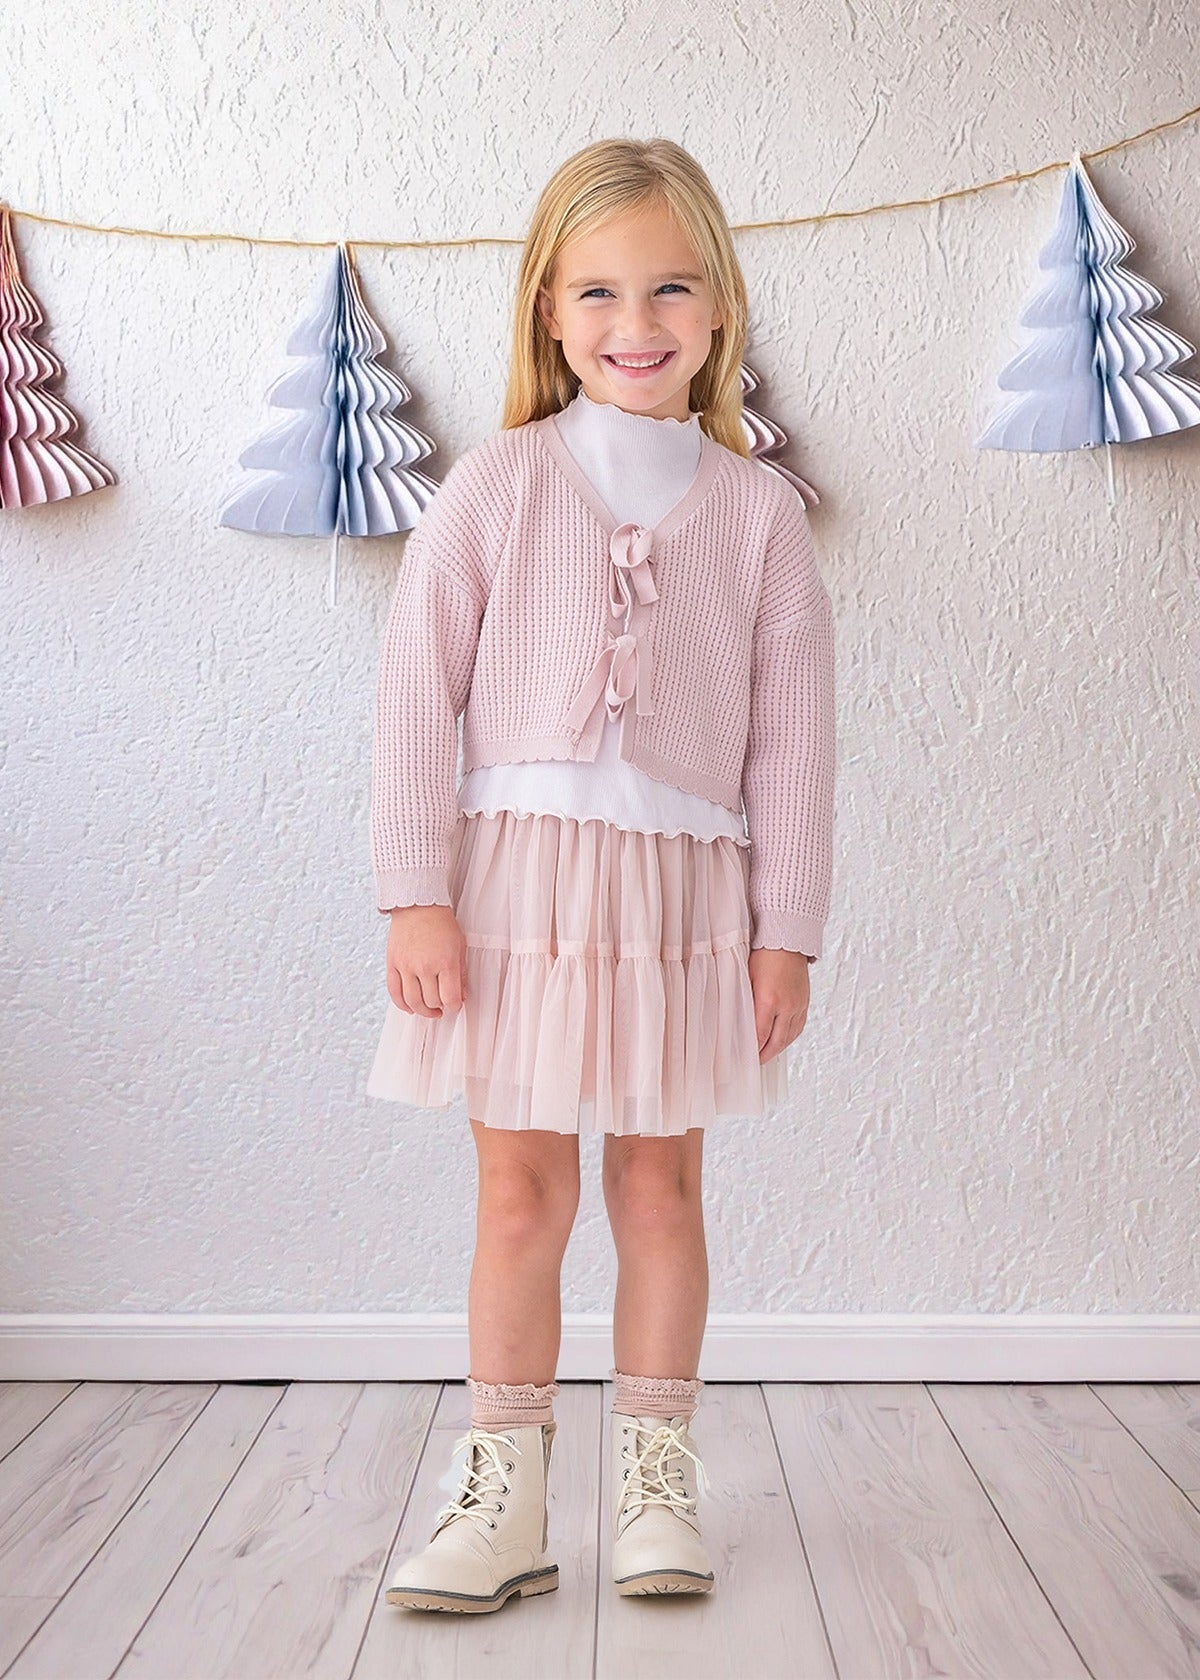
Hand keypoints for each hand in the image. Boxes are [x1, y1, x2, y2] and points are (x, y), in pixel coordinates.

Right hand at [386, 905, 467, 1018]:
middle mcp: (425, 966)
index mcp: (445, 962)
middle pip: (431, 1002)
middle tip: (442, 1003)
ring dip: (422, 1011)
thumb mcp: (460, 946)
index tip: (455, 1004)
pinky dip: (402, 1004)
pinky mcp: (392, 964)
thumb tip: (460, 996)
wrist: (418, 905)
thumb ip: (460, 973)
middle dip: (439, 1006)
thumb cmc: (441, 924)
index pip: (450, 998)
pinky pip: (394, 992)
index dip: (455, 1006)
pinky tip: (409, 1007)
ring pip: (412, 1001)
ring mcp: (406, 966)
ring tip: (428, 1009)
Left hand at [748, 947, 810, 1061]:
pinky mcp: (805, 1003)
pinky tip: (780, 1041)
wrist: (787, 941)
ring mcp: (798, 1005)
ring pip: (789, 1038)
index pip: (760, 1035)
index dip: (752, 1050)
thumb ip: (743, 1001)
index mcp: (769, 1000)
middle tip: (754, 1063)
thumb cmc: (763, 955)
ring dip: (777, 1049)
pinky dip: (788, 1038)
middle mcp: (787, 1006)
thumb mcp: (746, 977)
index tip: (743, 1057)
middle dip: (764, 1055)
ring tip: (765, 1055)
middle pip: (776, 1042)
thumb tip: (735, 1022)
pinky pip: (798, 1028)